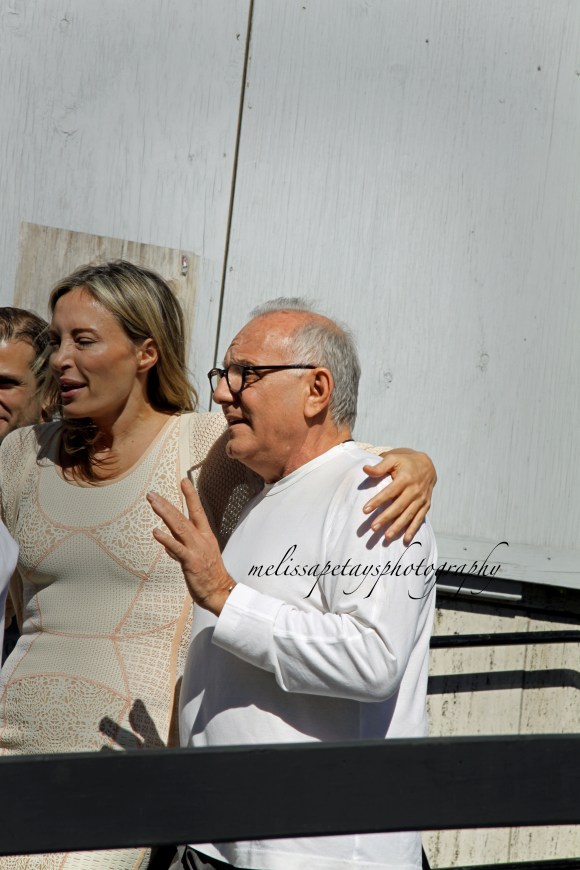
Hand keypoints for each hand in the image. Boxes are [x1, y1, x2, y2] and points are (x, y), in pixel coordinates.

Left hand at [147, 479, 234, 614]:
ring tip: (154, 504)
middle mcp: (201, 539)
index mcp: (205, 535)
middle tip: (153, 494)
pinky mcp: (190, 561)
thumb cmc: (209, 575)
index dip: (191, 496)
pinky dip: (166, 539)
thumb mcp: (197, 556)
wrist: (219, 591)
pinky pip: (177, 548)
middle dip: (167, 504)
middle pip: (182, 516)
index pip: (197, 511)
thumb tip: (168, 546)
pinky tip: (156, 532)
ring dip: (165, 514)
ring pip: (179, 527)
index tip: (184, 481)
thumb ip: (181, 548)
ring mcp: (196, 549)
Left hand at [362, 449, 436, 544]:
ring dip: (398, 527)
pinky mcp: (425, 505)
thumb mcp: (393, 459)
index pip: (389, 492)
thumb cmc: (406, 462)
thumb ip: (380, 466)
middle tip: (373, 528)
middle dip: (386, 518)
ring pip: (408, 515)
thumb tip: (365, 469)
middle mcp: (414, 490)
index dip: (377, 501)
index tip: (365, 510)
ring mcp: (421, 499)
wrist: (427, 466)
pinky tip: (405, 539)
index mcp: (405, 478)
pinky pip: (419, 519)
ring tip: (386, 537)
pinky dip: (412, 529)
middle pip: (398, 506)